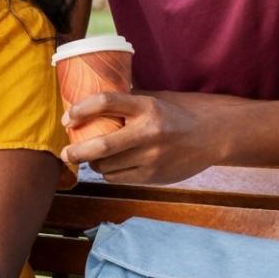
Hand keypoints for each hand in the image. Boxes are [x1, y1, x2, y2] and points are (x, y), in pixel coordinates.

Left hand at [60, 91, 224, 184]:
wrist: (212, 136)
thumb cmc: (178, 114)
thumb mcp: (155, 99)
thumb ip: (127, 100)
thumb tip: (90, 100)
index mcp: (147, 106)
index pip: (105, 102)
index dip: (80, 109)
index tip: (67, 118)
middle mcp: (148, 133)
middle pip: (100, 146)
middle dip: (76, 151)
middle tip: (66, 152)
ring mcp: (151, 157)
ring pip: (107, 166)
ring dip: (93, 163)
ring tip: (93, 157)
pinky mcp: (153, 176)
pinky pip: (118, 178)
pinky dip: (109, 173)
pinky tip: (111, 166)